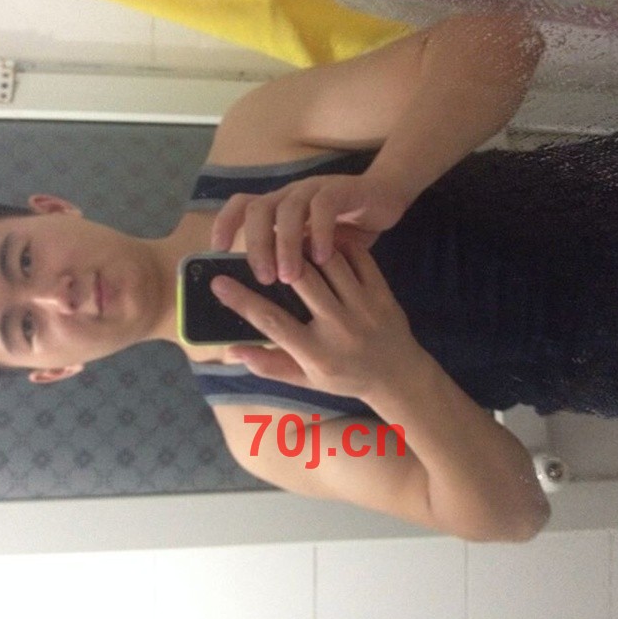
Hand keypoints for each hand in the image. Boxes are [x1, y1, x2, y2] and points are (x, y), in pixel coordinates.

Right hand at [210, 243, 424, 399]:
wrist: (399, 378)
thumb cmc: (344, 378)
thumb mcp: (305, 380)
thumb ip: (268, 364)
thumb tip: (230, 351)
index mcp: (316, 354)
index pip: (272, 322)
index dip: (241, 300)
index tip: (218, 282)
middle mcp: (339, 329)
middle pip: (301, 281)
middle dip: (276, 260)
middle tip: (259, 247)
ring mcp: (364, 309)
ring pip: (329, 262)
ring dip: (306, 246)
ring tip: (288, 238)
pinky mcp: (382, 294)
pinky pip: (359, 258)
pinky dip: (339, 243)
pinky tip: (323, 238)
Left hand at [211, 174, 407, 283]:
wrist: (387, 198)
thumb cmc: (347, 232)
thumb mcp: (315, 250)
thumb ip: (295, 265)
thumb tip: (267, 301)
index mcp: (279, 208)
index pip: (242, 205)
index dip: (225, 223)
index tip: (217, 251)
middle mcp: (291, 195)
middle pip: (259, 208)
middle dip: (256, 244)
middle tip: (262, 279)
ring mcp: (315, 190)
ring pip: (288, 208)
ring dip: (285, 243)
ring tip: (289, 277)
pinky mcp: (341, 189)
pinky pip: (324, 206)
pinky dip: (319, 232)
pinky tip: (322, 257)